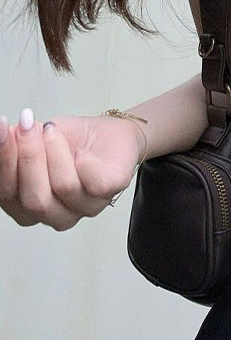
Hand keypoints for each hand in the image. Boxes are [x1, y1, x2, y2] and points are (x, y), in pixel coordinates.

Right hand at [0, 108, 144, 230]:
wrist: (111, 131)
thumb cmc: (74, 140)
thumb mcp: (37, 138)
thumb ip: (17, 143)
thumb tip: (2, 134)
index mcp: (28, 206)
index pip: (6, 195)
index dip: (4, 161)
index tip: (3, 130)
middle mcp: (56, 213)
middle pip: (34, 199)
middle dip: (28, 158)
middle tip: (26, 127)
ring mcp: (85, 206)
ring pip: (64, 188)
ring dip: (55, 153)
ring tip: (52, 130)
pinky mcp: (109, 192)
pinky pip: (96, 184)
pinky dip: (86, 163)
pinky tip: (81, 151)